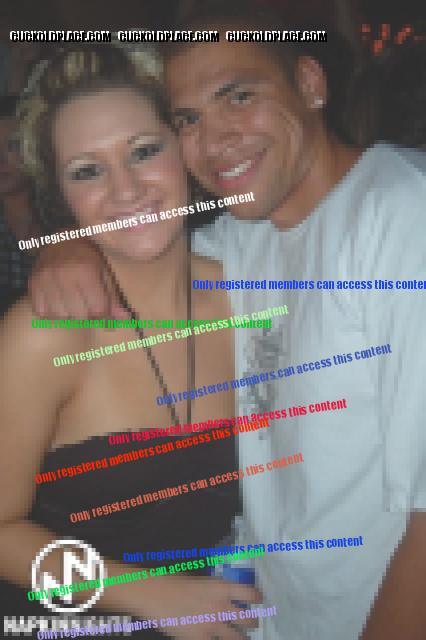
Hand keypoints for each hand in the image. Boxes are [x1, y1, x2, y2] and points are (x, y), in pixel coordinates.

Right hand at [29, 238, 126, 318]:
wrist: (62, 239)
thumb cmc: (89, 256)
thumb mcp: (105, 273)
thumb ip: (113, 298)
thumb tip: (124, 320)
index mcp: (86, 271)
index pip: (97, 309)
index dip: (103, 316)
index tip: (104, 313)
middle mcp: (64, 275)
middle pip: (78, 316)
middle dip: (87, 315)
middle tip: (88, 305)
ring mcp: (45, 280)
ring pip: (60, 317)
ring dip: (69, 315)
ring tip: (73, 303)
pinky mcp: (32, 284)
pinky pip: (42, 313)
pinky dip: (52, 313)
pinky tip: (59, 302)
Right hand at [142, 575, 262, 639]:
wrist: (153, 594)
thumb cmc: (173, 581)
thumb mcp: (199, 578)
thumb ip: (215, 588)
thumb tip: (225, 594)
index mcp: (222, 588)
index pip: (252, 595)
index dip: (258, 598)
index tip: (258, 601)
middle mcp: (221, 607)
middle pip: (250, 620)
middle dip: (253, 622)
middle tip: (251, 623)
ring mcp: (211, 626)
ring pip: (238, 639)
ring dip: (241, 638)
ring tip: (239, 637)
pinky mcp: (200, 639)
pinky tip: (216, 638)